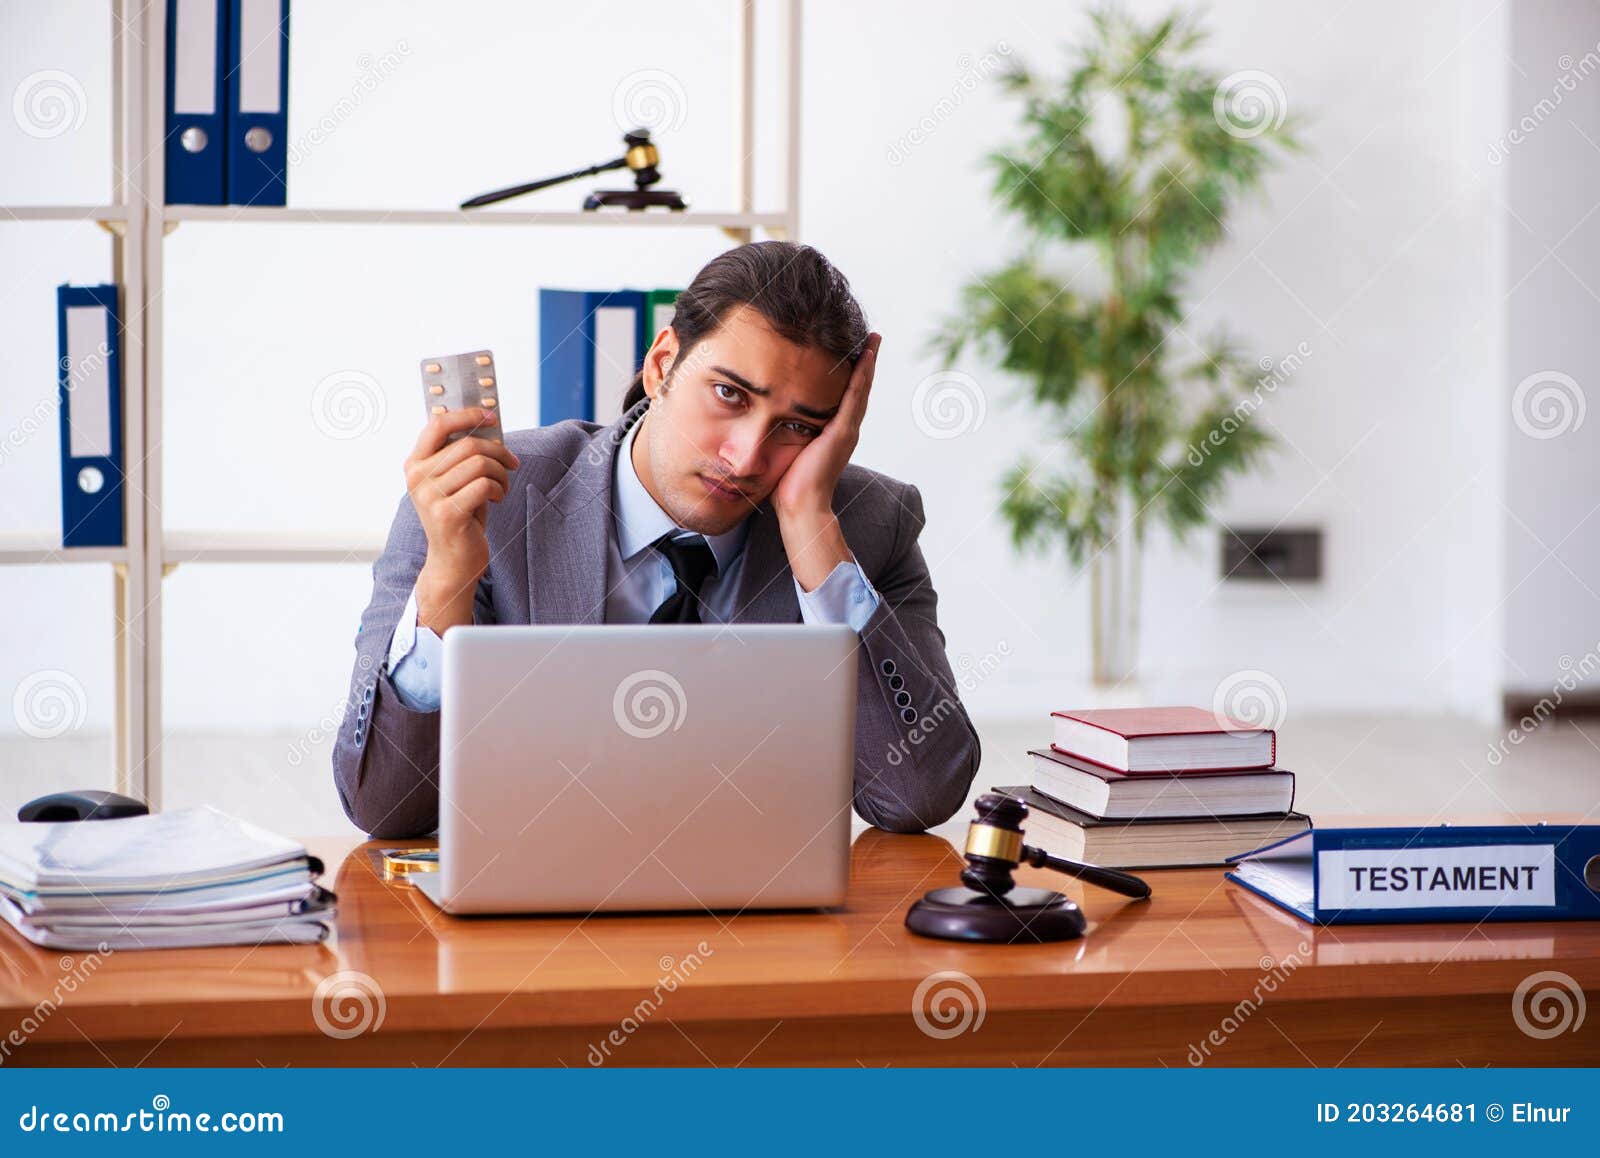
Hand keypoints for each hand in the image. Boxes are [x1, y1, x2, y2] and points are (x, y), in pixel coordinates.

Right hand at [404, 408, 519, 631]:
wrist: (453, 561)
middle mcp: (417, 478)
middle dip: (498, 452)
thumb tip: (486, 422)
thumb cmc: (460, 516)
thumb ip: (460, 454)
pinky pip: (484, 485)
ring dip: (501, 473)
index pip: (438, 424)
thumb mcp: (454, 481)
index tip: (492, 415)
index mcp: (415, 464)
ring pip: (479, 464)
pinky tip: (497, 499)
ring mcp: (430, 497)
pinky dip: (499, 489)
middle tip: (512, 463)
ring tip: (502, 486)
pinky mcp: (447, 514)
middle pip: (469, 445)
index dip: (468, 415)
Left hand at [773, 332, 879, 518]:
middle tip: (872, 337)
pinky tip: (864, 357)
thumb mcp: (789, 447)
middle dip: (866, 362)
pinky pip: (853, 398)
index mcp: (835, 432)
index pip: (847, 395)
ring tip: (873, 340)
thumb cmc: (789, 484)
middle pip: (859, 388)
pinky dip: (861, 376)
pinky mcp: (841, 433)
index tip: (856, 351)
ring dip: (868, 363)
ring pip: (860, 389)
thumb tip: (771, 416)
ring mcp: (846, 431)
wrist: (800, 507)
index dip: (853, 373)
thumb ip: (789, 430)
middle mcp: (846, 429)